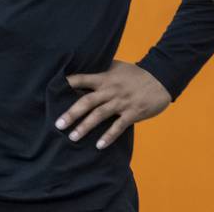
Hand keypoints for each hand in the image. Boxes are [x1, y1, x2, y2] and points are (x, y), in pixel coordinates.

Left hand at [55, 61, 171, 149]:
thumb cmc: (136, 74)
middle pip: (87, 101)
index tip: (52, 90)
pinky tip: (99, 145)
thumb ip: (101, 72)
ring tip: (72, 137)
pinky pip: (118, 126)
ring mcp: (122, 102)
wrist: (160, 78)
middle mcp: (111, 89)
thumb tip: (81, 75)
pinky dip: (108, 136)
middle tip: (58, 124)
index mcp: (105, 77)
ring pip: (100, 115)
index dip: (67, 83)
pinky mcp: (132, 113)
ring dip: (85, 127)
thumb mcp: (117, 67)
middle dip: (71, 113)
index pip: (82, 79)